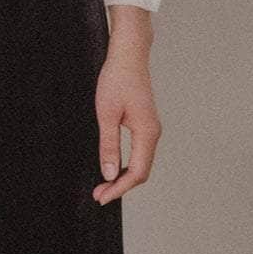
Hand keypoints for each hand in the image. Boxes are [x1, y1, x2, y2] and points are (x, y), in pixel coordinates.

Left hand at [93, 25, 160, 203]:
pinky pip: (139, 154)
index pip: (136, 172)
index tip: (102, 196)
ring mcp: (151, 130)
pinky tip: (112, 169)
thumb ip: (108, 145)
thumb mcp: (107, 114)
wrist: (129, 56)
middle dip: (120, 186)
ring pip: (141, 164)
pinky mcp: (145, 126)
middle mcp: (153, 133)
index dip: (119, 188)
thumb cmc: (117, 80)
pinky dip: (127, 166)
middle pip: (141, 172)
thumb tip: (108, 173)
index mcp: (146, 132)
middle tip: (99, 195)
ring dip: (123, 178)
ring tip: (103, 185)